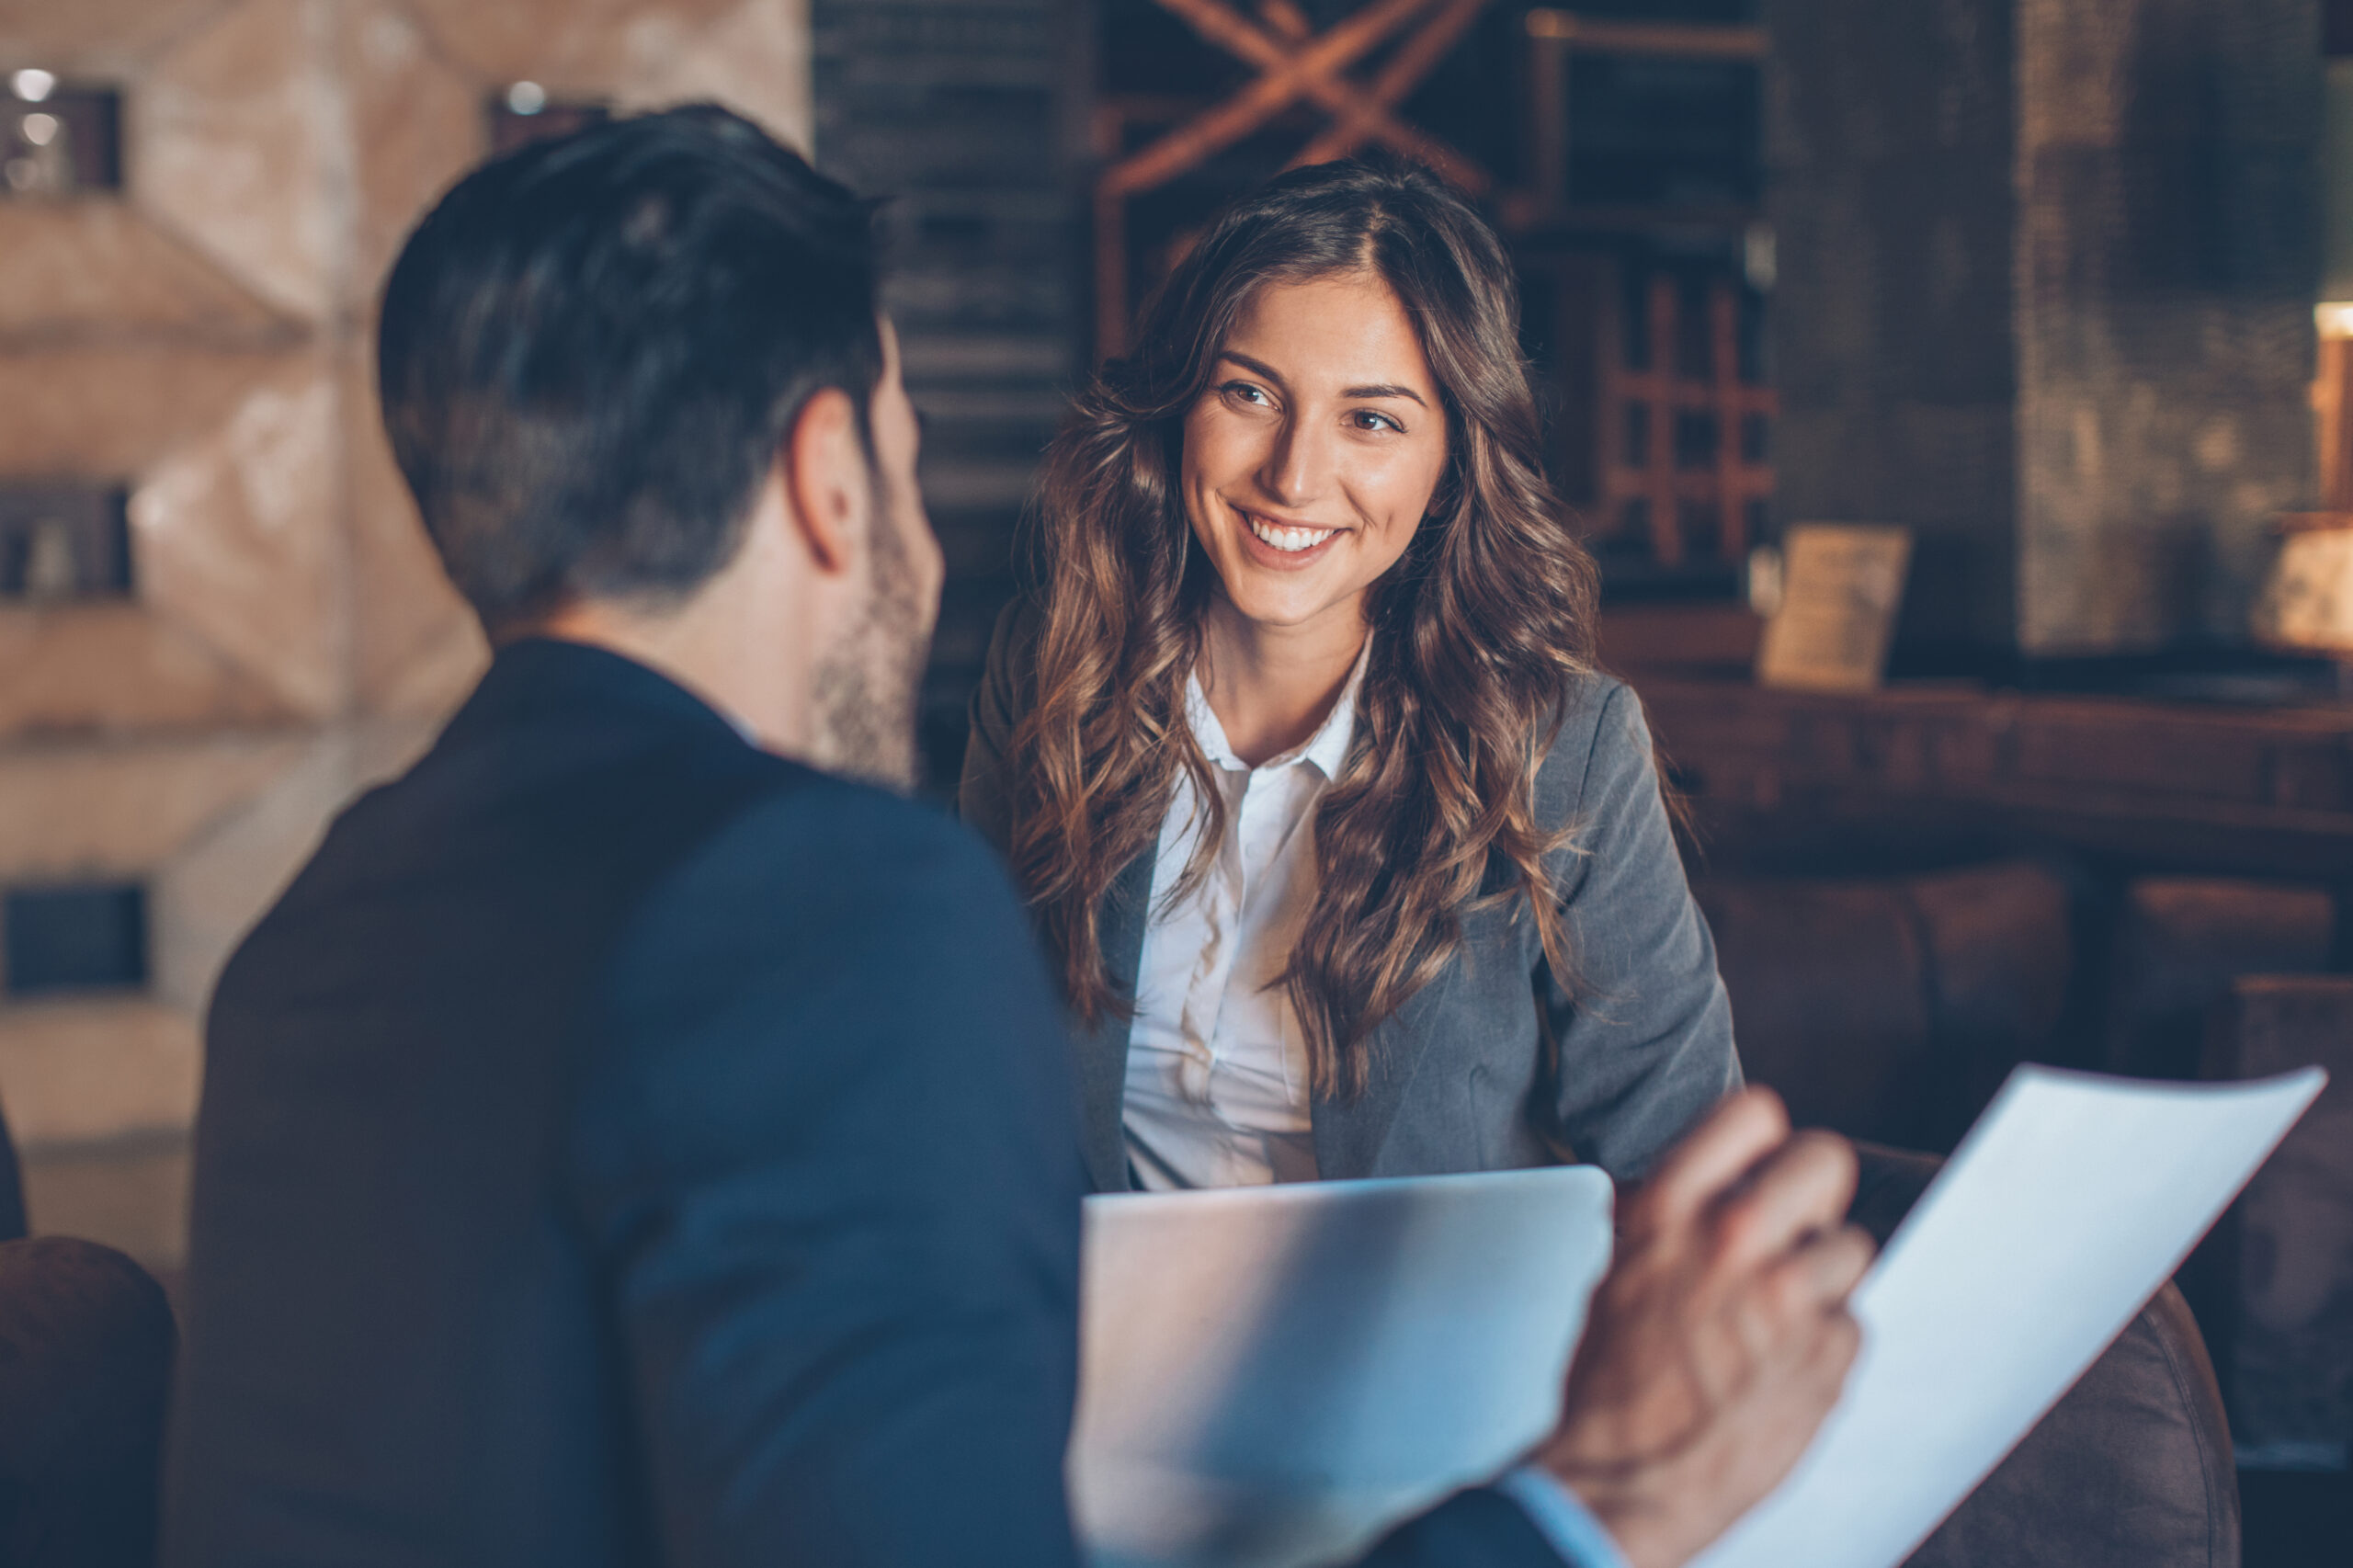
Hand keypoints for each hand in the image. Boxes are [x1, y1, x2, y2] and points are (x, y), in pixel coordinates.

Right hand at [1535, 1089, 1873, 1567]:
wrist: (1622, 1482)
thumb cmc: (1611, 1388)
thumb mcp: (1615, 1274)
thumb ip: (1664, 1221)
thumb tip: (1693, 1189)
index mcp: (1670, 1211)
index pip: (1754, 1114)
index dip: (1765, 1139)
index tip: (1765, 1160)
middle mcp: (1733, 1241)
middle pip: (1826, 1161)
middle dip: (1814, 1195)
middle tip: (1795, 1228)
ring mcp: (1789, 1298)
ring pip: (1853, 1247)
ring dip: (1824, 1279)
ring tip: (1782, 1315)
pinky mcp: (1828, 1356)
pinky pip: (1853, 1323)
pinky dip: (1826, 1344)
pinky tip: (1783, 1365)